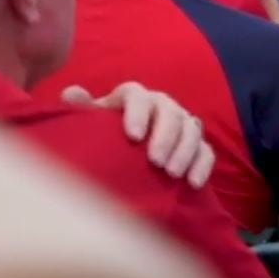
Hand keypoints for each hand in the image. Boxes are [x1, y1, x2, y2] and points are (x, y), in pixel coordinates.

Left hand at [63, 83, 214, 188]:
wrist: (123, 154)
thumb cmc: (103, 137)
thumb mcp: (89, 123)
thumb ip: (81, 109)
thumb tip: (72, 93)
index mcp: (133, 97)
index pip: (137, 95)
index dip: (137, 113)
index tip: (133, 136)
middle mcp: (162, 105)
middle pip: (170, 112)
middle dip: (165, 136)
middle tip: (155, 161)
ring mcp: (183, 124)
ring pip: (192, 129)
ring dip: (185, 150)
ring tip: (172, 174)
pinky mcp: (197, 145)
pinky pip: (206, 151)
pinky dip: (202, 165)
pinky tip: (193, 183)